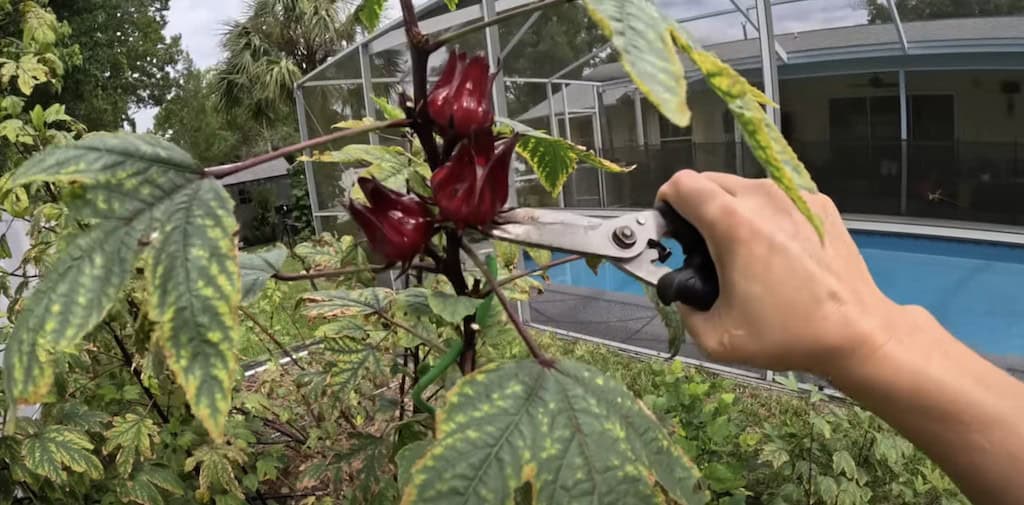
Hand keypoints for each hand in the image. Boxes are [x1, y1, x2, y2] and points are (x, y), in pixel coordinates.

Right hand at [656, 170, 898, 374]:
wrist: (857, 332)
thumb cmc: (787, 334)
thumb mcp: (716, 338)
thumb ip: (683, 307)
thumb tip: (682, 289)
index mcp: (733, 223)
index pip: (681, 185)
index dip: (666, 206)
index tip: (672, 235)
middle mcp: (762, 197)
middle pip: (708, 181)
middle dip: (694, 208)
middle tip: (702, 248)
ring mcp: (794, 195)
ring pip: (742, 187)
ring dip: (729, 210)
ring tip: (742, 252)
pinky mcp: (818, 202)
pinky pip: (774, 197)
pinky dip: (763, 215)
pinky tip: (777, 252)